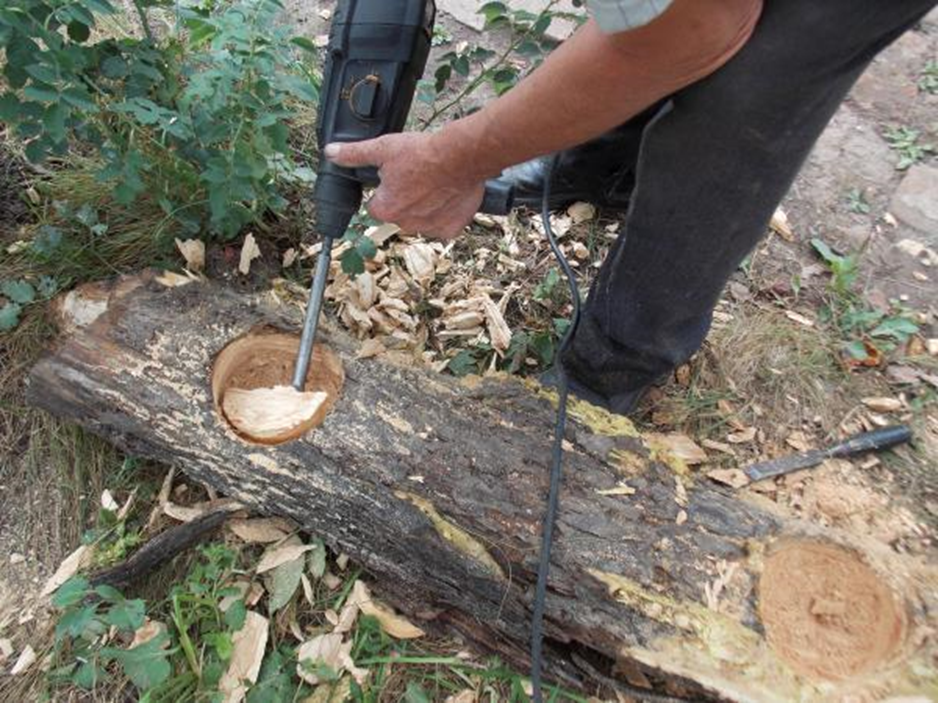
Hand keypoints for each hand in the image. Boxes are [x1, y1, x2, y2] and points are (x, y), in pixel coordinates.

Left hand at [324, 131, 485, 239]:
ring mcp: (429, 228)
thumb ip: (355, 154)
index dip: (386, 190)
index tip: (396, 177)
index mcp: (385, 209)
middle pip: (401, 213)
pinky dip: (446, 213)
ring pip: (422, 219)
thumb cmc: (422, 153)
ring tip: (434, 183)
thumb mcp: (383, 148)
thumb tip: (331, 152)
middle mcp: (405, 224)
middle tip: (417, 176)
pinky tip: (448, 195)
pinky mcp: (451, 229)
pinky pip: (444, 225)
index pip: (377, 206)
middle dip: (407, 199)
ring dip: (426, 206)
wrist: (460, 156)